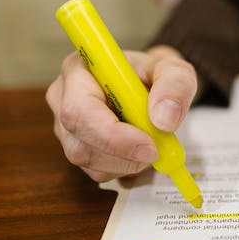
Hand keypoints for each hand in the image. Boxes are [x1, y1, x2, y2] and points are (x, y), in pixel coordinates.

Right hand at [45, 45, 197, 181]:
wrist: (152, 84)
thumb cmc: (154, 73)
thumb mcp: (174, 68)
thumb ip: (175, 85)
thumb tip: (164, 119)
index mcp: (79, 69)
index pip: (79, 109)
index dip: (111, 134)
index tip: (148, 142)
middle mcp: (63, 98)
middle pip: (79, 143)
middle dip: (123, 154)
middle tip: (157, 150)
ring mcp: (67, 127)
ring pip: (90, 161)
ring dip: (128, 161)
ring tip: (150, 139)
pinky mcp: (78, 148)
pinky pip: (98, 171)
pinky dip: (126, 166)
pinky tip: (138, 148)